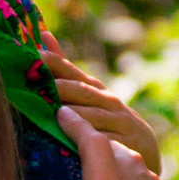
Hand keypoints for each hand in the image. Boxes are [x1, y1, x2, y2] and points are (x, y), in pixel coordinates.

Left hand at [42, 40, 161, 176]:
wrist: (145, 145)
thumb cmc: (107, 117)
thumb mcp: (89, 93)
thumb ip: (64, 68)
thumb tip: (43, 34)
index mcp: (94, 88)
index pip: (70, 71)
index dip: (53, 62)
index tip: (33, 56)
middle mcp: (108, 101)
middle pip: (81, 92)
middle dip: (60, 88)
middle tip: (38, 87)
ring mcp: (120, 122)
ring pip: (93, 117)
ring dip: (74, 117)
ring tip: (54, 115)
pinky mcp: (128, 144)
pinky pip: (108, 143)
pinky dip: (94, 143)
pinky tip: (77, 146)